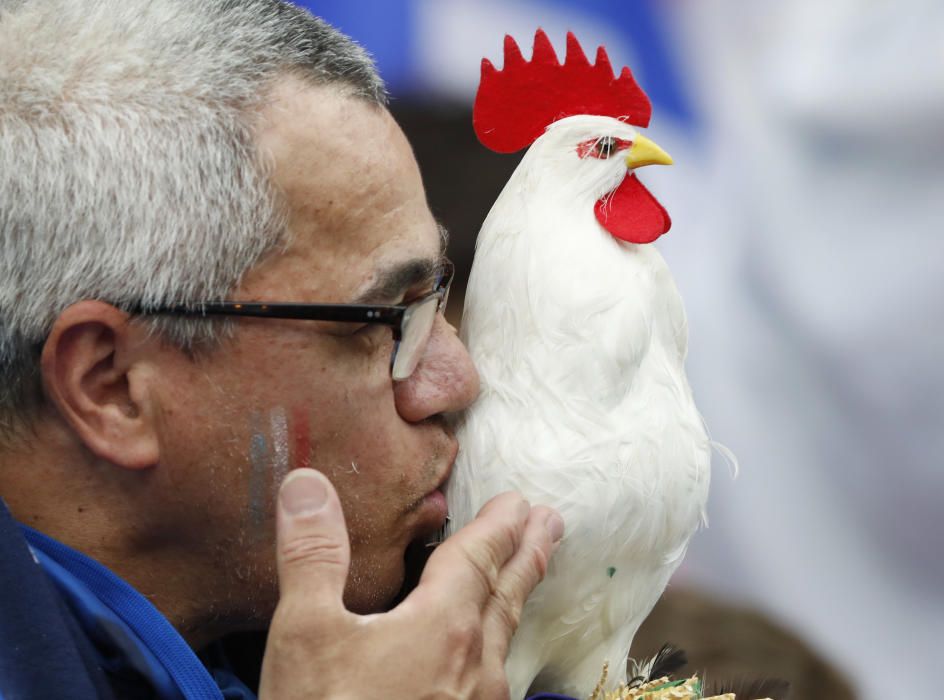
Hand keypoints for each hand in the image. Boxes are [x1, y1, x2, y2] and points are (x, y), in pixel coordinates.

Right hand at [258, 468, 563, 699]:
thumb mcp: (304, 634)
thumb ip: (313, 554)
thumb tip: (308, 483)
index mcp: (443, 626)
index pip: (479, 557)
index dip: (497, 524)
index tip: (518, 499)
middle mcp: (476, 664)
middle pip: (507, 592)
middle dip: (528, 551)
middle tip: (551, 521)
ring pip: (506, 634)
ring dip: (518, 593)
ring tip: (530, 571)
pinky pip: (497, 674)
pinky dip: (500, 640)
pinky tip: (492, 657)